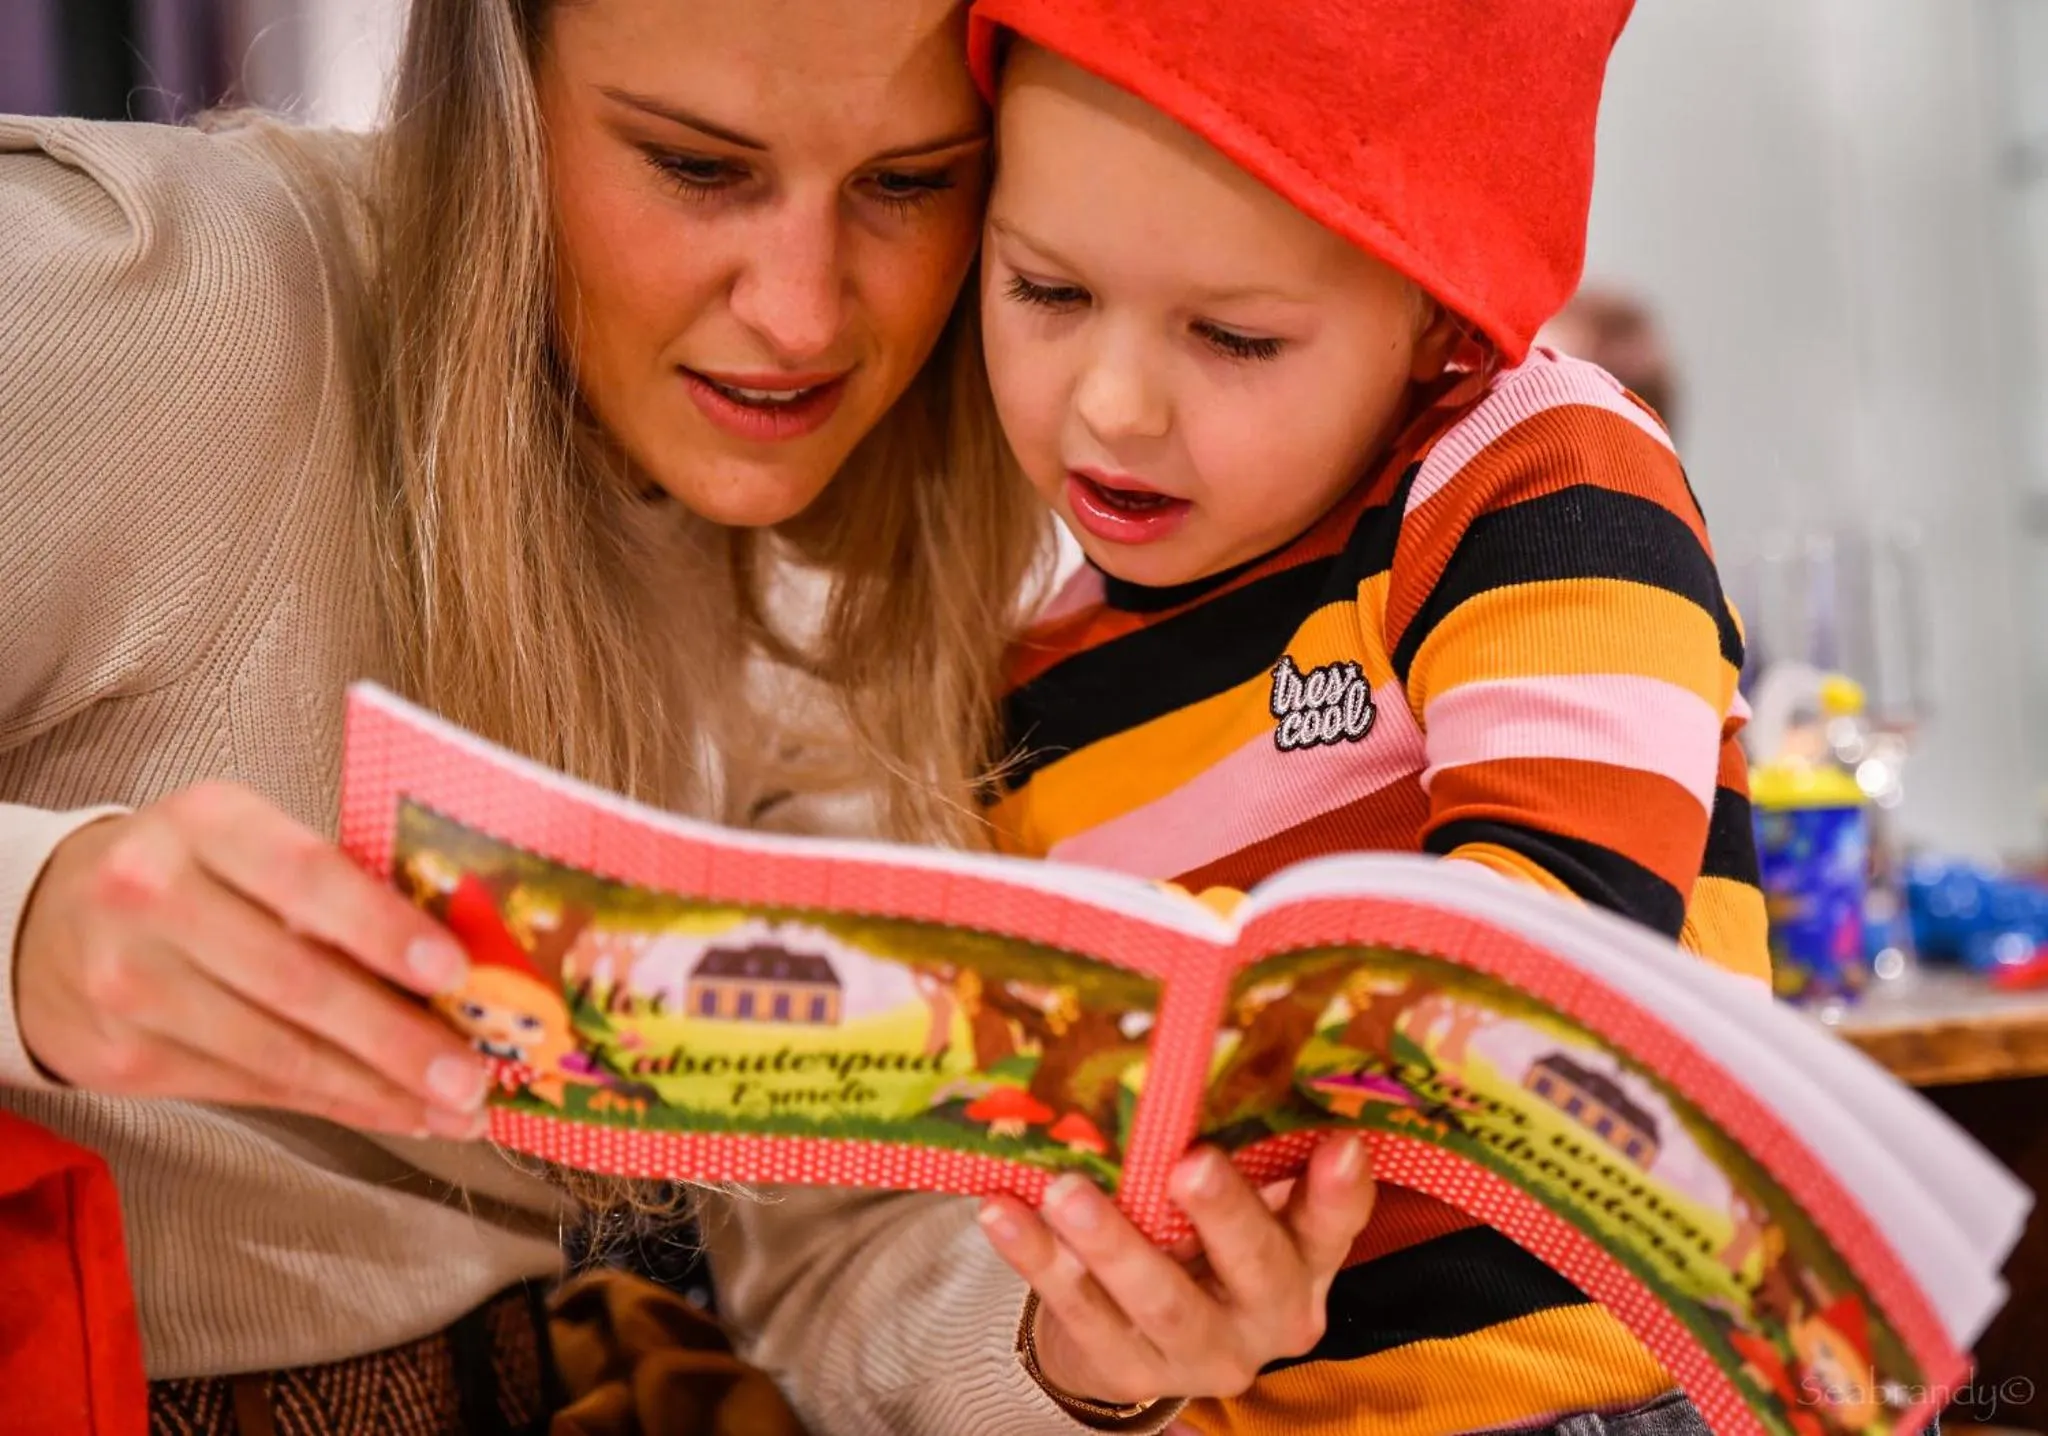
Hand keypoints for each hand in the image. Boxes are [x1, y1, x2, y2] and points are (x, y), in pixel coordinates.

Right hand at [14, 781, 488, 1136]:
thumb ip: (337, 884)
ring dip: (379, 1088)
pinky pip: (255, 1088)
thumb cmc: (192, 875)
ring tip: (454, 1107)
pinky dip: (336, 1103)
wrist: (50, 925)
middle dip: (396, 1038)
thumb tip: (460, 958)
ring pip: (278, 1052)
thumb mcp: (249, 842)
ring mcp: (134, 985)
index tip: (452, 971)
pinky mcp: (127, 1059)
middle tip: (470, 1073)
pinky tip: (395, 1111)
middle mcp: (157, 899)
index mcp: (207, 824)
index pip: (306, 875)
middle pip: (295, 980)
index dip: (382, 926)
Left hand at [976, 1134, 1374, 1406]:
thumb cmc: (1202, 1236)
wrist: (1143, 1335)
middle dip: (1223, 1215)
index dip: (1341, 1193)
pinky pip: (1078, 1312)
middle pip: (1254, 1268)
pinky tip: (1004, 1212)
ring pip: (1160, 1301)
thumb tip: (1215, 1050)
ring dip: (1112, 1245)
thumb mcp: (1244, 1202)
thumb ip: (1248, 1149)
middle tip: (1190, 1164)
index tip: (1341, 1146)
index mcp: (1305, 1261)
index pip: (1333, 1226)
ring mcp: (1199, 1351)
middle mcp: (1267, 1315)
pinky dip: (1037, 1260)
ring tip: (1067, 1192)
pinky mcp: (1128, 1368)